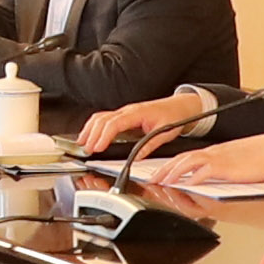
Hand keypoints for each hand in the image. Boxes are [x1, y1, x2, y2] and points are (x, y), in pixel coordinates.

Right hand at [78, 90, 212, 157]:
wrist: (181, 106)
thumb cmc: (174, 116)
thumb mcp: (165, 133)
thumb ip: (150, 145)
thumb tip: (136, 158)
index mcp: (137, 113)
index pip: (114, 123)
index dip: (104, 136)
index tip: (97, 148)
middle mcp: (128, 110)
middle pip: (102, 119)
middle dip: (91, 134)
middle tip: (86, 149)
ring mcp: (125, 111)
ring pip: (101, 117)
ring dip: (90, 129)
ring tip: (82, 143)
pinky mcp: (124, 115)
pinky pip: (105, 118)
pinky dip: (94, 126)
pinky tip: (91, 135)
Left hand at [152, 133, 263, 188]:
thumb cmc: (260, 156)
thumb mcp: (234, 162)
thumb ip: (219, 169)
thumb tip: (207, 180)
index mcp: (213, 153)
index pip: (185, 158)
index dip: (169, 167)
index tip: (157, 175)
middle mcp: (212, 154)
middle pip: (180, 160)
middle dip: (163, 171)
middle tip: (150, 180)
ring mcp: (218, 159)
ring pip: (187, 163)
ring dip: (172, 173)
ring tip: (161, 182)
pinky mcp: (226, 167)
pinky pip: (204, 171)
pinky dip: (192, 178)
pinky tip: (185, 184)